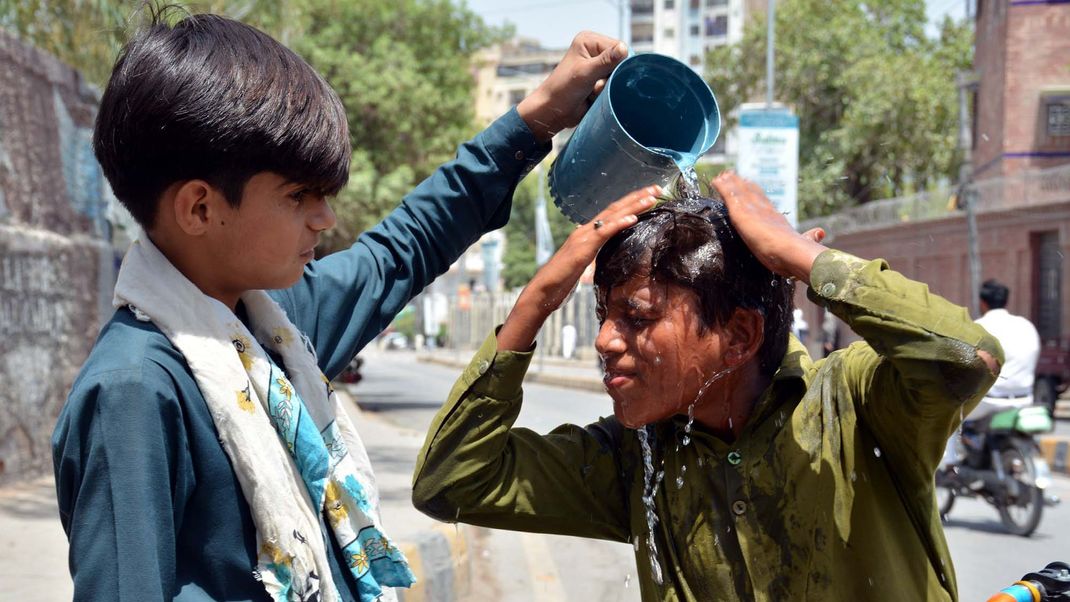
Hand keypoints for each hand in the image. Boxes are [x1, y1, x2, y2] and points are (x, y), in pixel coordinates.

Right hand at [497, 185, 659, 350]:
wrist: (542, 291)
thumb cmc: (561, 282)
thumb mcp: (582, 265)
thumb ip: (592, 255)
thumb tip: (600, 253)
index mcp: (587, 233)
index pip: (613, 213)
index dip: (632, 203)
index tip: (650, 196)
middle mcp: (585, 230)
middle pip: (615, 208)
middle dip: (638, 197)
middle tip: (658, 187)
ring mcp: (583, 237)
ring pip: (612, 216)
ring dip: (634, 205)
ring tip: (652, 196)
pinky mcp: (583, 248)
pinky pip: (604, 232)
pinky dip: (619, 223)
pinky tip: (634, 218)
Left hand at [516, 31, 627, 141]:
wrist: (553, 112)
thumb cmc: (563, 89)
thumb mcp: (585, 73)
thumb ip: (606, 61)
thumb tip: (624, 48)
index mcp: (589, 41)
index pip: (618, 46)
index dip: (619, 62)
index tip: (606, 75)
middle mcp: (594, 51)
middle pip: (620, 62)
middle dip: (612, 76)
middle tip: (596, 85)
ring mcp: (597, 66)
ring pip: (617, 76)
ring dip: (608, 87)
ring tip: (592, 92)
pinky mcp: (598, 81)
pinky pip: (612, 86)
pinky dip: (605, 93)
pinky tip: (592, 96)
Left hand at [710, 171, 827, 281]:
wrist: (792, 251)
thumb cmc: (798, 252)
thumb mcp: (803, 243)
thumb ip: (809, 237)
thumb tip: (821, 232)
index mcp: (776, 217)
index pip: (763, 201)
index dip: (755, 192)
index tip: (748, 184)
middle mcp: (764, 209)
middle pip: (750, 192)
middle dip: (740, 184)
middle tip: (731, 175)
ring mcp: (752, 209)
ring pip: (738, 191)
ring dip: (729, 183)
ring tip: (721, 176)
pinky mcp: (741, 213)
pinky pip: (729, 196)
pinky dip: (722, 188)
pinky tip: (715, 182)